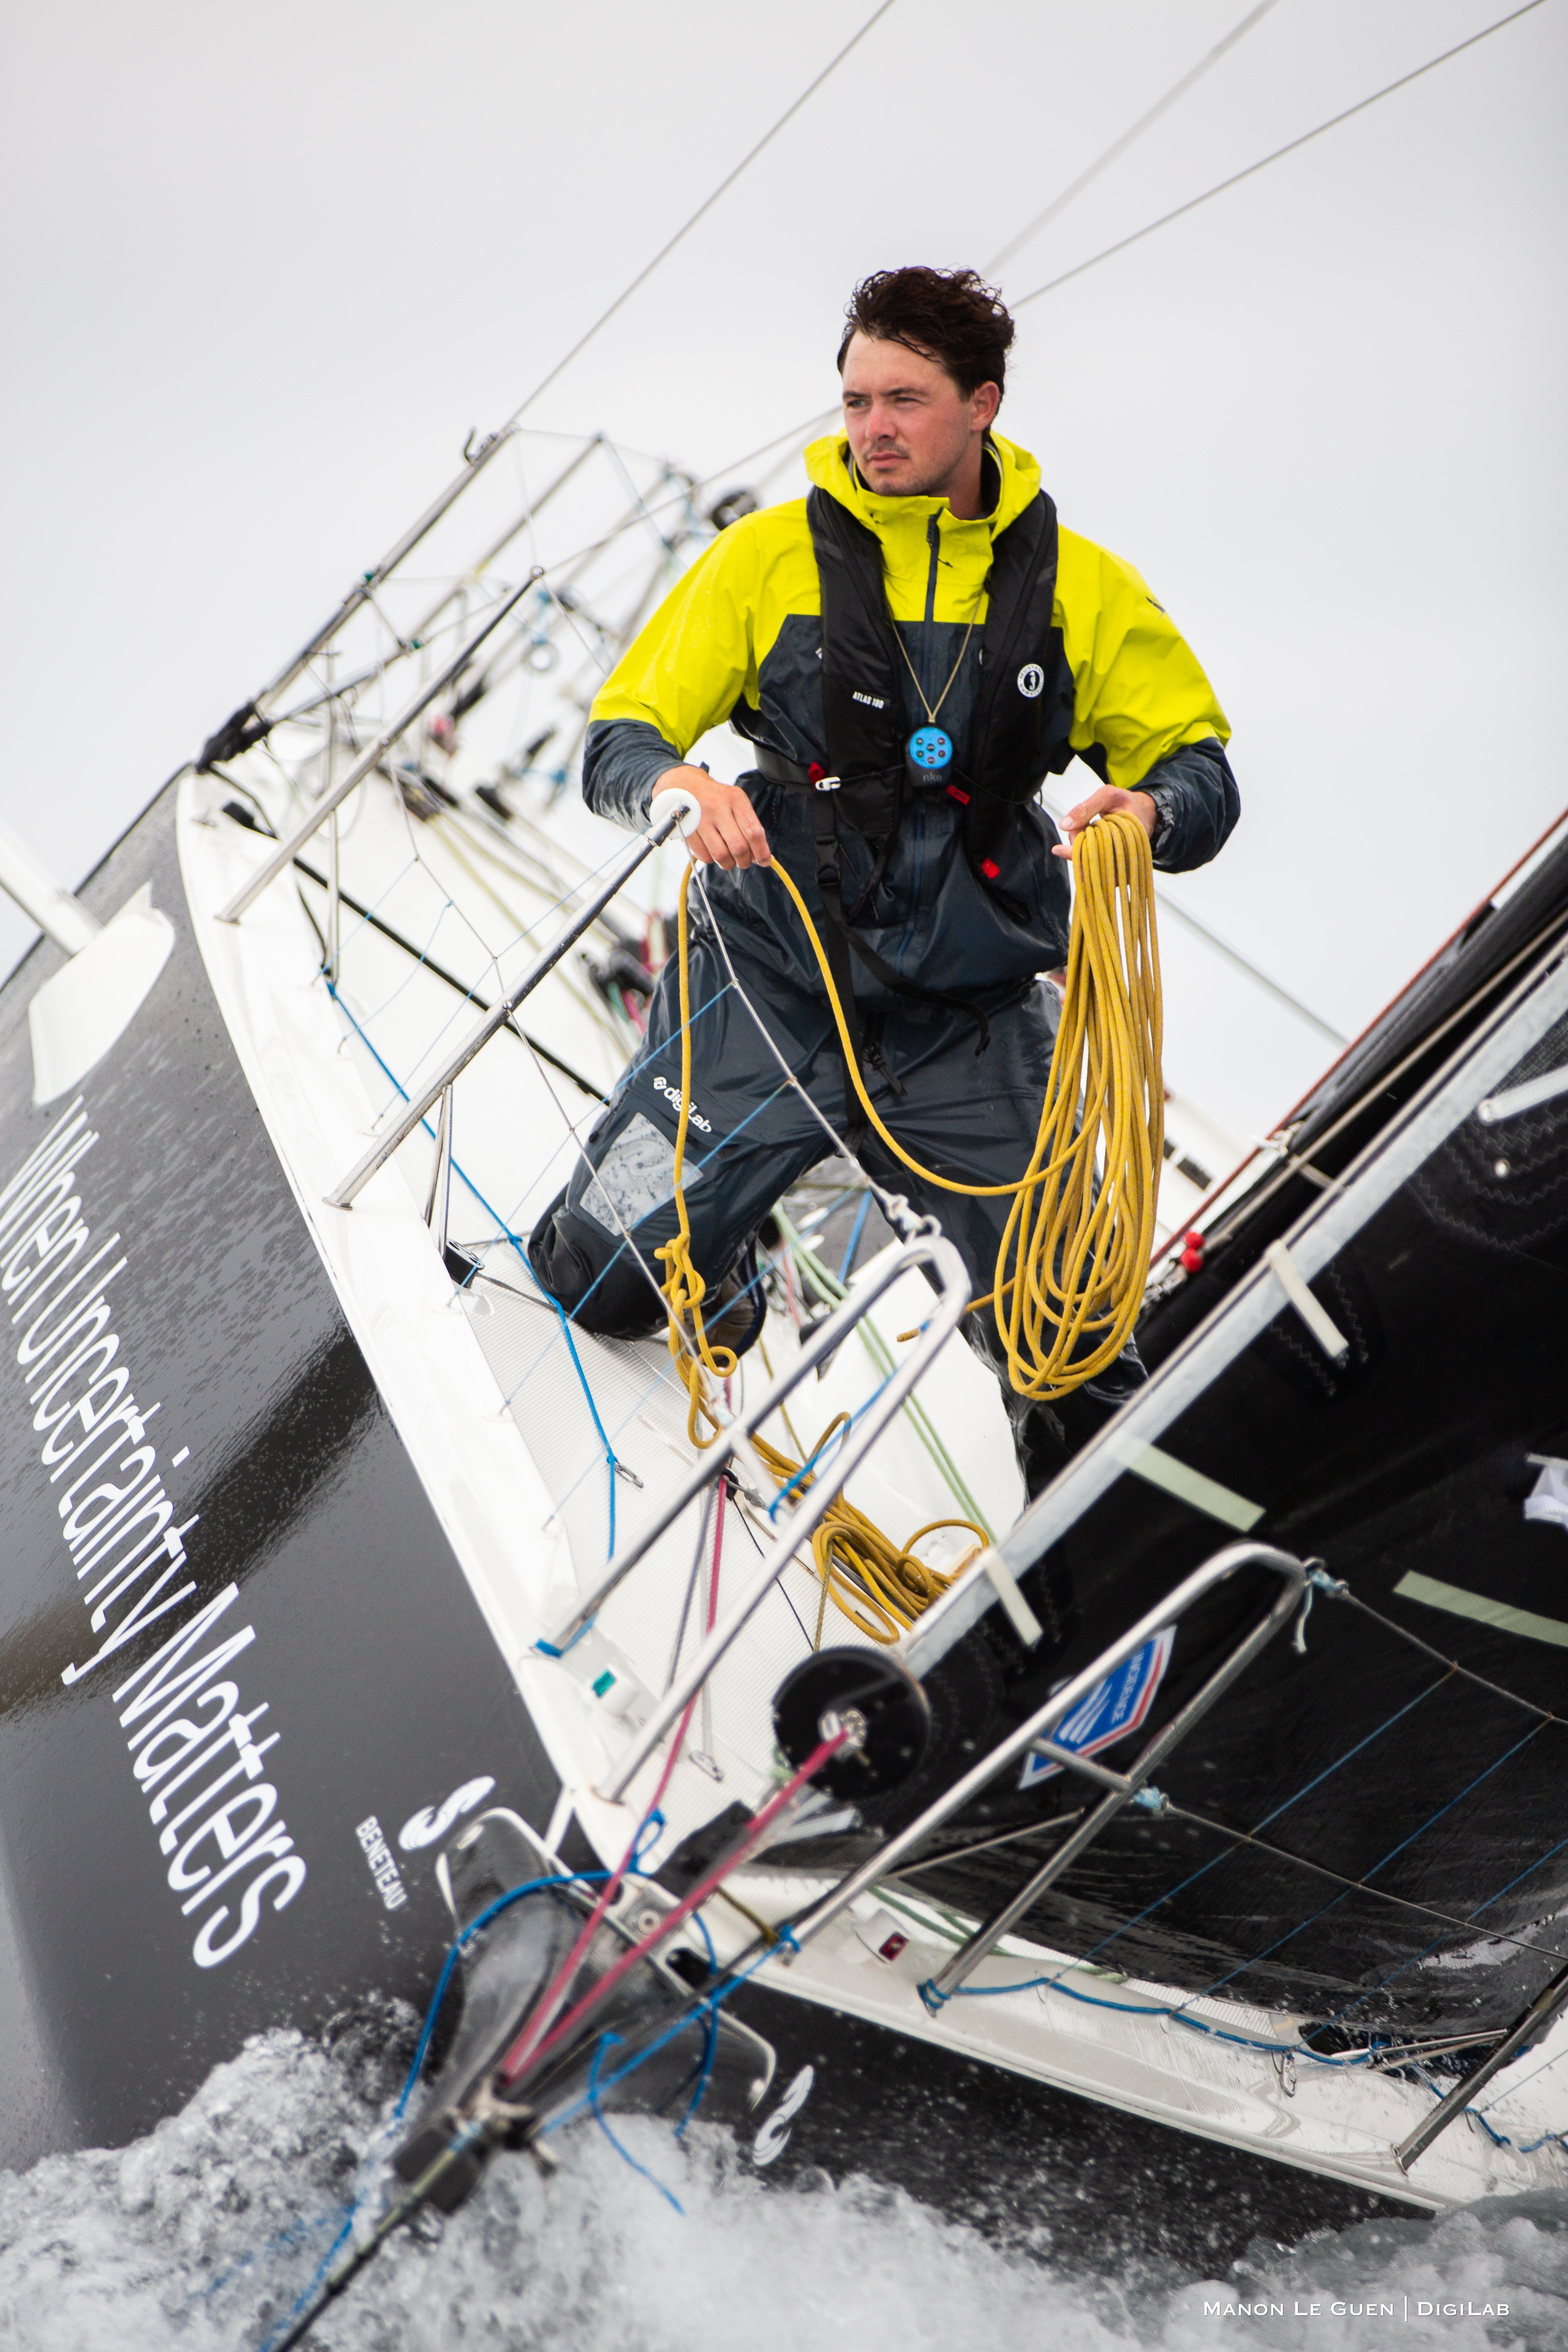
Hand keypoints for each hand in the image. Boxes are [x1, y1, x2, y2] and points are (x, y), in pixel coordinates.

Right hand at [652, 766, 770, 870]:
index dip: (761, 851)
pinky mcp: (687, 829)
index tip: (764, 861)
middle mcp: (717, 807)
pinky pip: (703, 855)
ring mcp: (700, 819)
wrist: (685, 785)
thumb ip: (749, 826)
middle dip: (744, 861)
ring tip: (728, 860)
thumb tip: (760, 855)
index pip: (754, 831)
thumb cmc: (715, 797)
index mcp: (735, 798)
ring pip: (721, 855)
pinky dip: (711, 859)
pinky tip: (712, 851)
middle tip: (744, 862)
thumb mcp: (735, 802)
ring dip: (728, 863)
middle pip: (738, 846)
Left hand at [1051, 784, 1156, 859]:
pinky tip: (1092, 838)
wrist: (1144, 813)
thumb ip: (1086, 808)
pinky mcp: (1116, 868)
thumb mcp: (1107, 796)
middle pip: (1089, 858)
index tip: (1057, 849)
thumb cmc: (1126, 803)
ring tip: (1093, 827)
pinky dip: (1087, 850)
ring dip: (1083, 845)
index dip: (1075, 851)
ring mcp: (1121, 865)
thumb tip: (1064, 825)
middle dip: (1079, 842)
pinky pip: (1094, 864)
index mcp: (1127, 838)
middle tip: (1087, 822)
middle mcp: (1126, 857)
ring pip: (1089, 861)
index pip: (1096, 852)